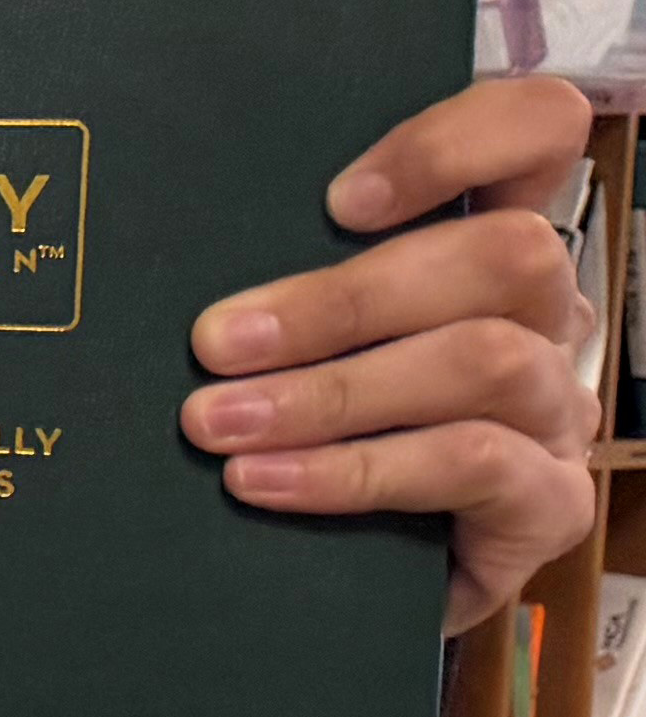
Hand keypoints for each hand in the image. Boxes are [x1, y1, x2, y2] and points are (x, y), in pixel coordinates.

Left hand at [188, 77, 600, 630]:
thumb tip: (160, 234)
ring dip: (333, 391)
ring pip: (485, 362)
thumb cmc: (301, 428)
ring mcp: (556, 409)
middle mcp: (542, 316)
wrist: (333, 581)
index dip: (460, 143)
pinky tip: (264, 481)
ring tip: (219, 422)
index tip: (339, 199)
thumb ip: (274, 275)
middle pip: (506, 255)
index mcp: (486, 246)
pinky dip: (356, 471)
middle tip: (216, 343)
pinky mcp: (549, 503)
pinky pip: (473, 464)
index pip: (539, 135)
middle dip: (344, 299)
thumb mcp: (289, 338)